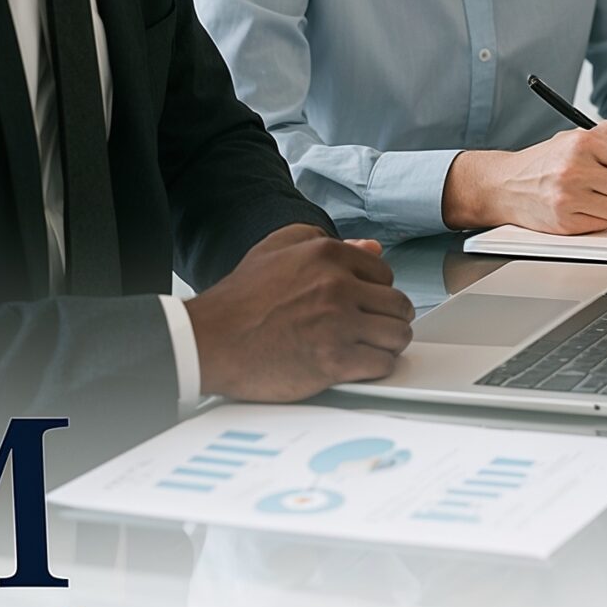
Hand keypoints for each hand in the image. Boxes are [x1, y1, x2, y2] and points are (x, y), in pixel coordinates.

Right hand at [185, 224, 415, 399]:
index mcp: (327, 255)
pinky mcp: (334, 362)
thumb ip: (322, 239)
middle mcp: (338, 287)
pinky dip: (376, 367)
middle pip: (398, 304)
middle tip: (373, 328)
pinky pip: (382, 364)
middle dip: (388, 317)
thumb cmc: (238, 300)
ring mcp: (338, 325)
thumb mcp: (276, 249)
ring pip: (397, 334)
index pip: (385, 273)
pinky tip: (359, 364)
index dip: (377, 291)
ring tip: (369, 346)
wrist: (209, 342)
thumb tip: (369, 246)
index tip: (367, 304)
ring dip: (387, 343)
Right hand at [442, 126, 606, 232]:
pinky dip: (601, 217)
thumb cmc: (547, 159)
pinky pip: (604, 224)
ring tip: (597, 194)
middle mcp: (575, 169)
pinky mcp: (565, 223)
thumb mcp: (580, 135)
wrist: (506, 185)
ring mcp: (568, 198)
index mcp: (582, 143)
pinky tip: (586, 206)